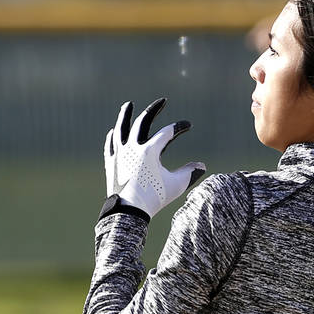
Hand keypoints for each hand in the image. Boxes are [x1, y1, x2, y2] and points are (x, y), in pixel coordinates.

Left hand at [103, 98, 205, 217]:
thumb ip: (190, 173)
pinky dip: (114, 136)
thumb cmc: (154, 199)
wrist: (129, 212)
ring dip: (125, 115)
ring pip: (122, 128)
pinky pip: (111, 144)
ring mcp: (120, 154)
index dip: (179, 126)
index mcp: (150, 151)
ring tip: (128, 105)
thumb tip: (202, 165)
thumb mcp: (176, 185)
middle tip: (162, 101)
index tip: (187, 125)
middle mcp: (133, 148)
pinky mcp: (111, 162)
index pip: (167, 132)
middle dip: (154, 109)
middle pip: (143, 121)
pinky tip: (115, 131)